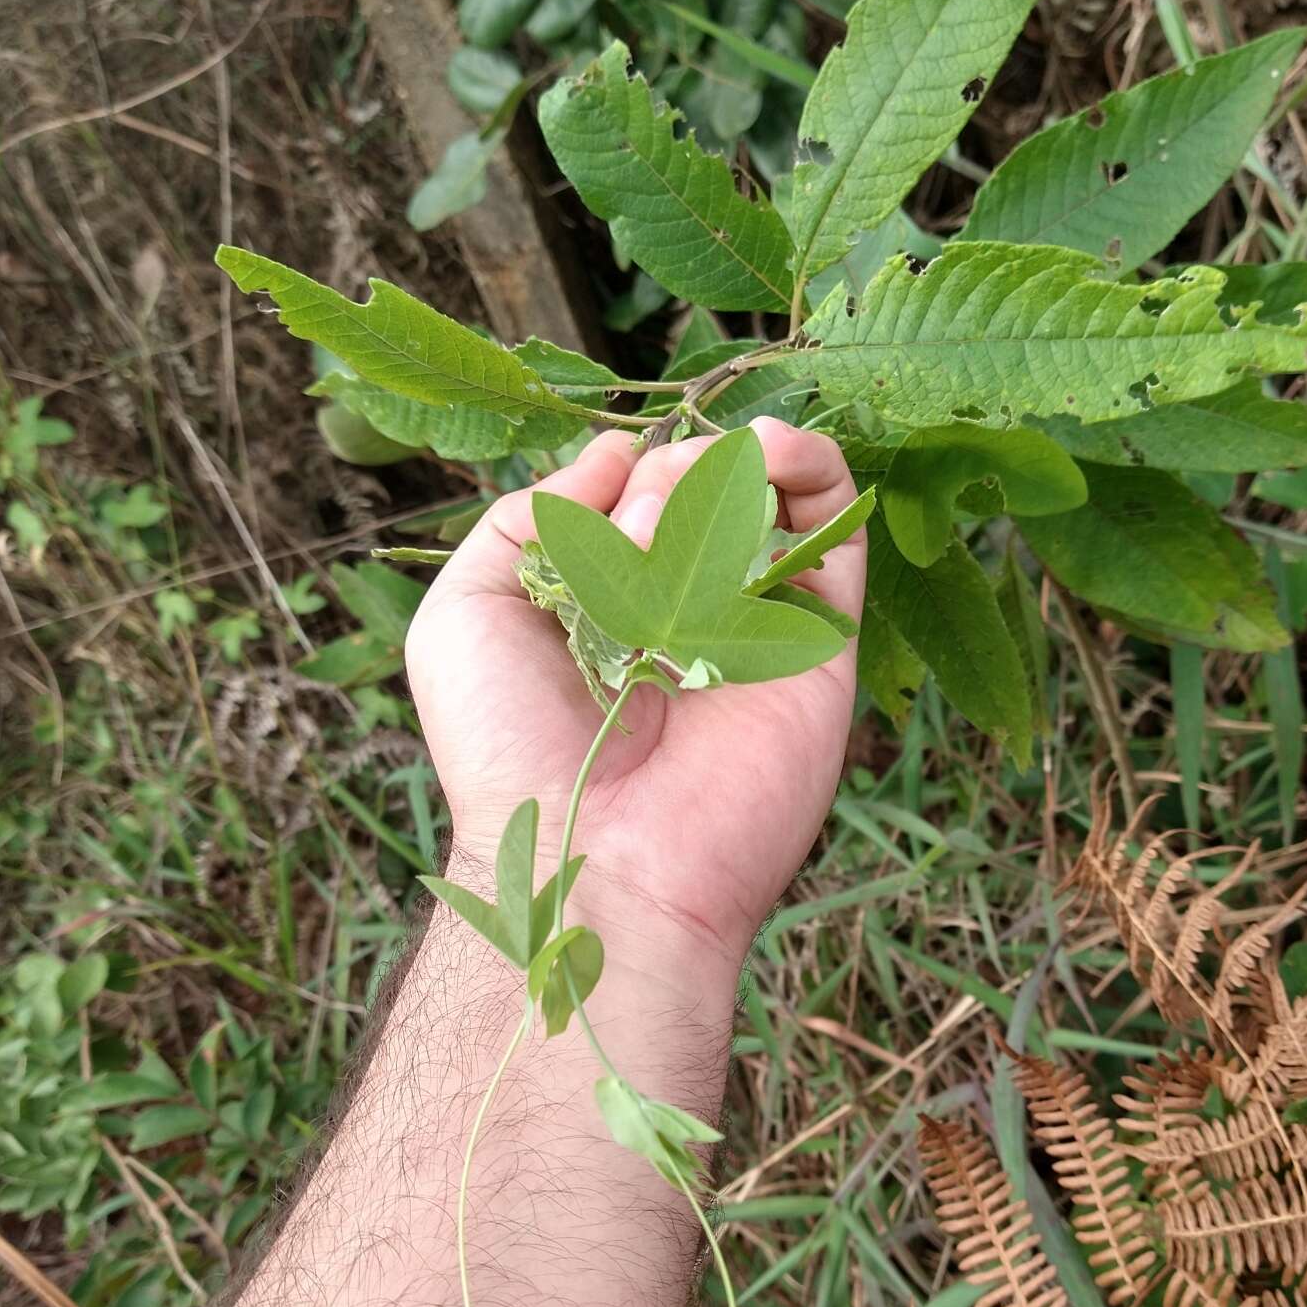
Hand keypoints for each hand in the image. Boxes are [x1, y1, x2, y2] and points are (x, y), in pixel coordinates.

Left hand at [405, 420, 863, 978]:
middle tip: (629, 552)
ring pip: (764, 488)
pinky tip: (770, 453)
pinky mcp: (821, 641)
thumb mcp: (467, 614)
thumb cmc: (510, 747)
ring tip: (685, 518)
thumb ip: (523, 518)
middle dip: (657, 482)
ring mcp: (756, 622)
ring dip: (724, 464)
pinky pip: (839, 528)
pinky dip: (812, 465)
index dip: (615, 474)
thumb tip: (618, 451)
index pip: (630, 490)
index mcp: (608, 603)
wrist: (593, 854)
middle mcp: (686, 609)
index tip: (595, 512)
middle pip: (695, 479)